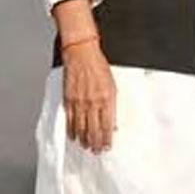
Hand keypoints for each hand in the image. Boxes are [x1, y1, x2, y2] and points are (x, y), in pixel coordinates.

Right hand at [61, 38, 115, 153]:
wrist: (82, 55)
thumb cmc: (99, 67)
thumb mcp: (113, 85)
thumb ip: (113, 105)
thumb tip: (113, 122)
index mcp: (107, 98)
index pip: (108, 124)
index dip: (107, 138)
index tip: (108, 146)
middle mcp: (93, 102)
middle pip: (94, 129)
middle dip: (96, 143)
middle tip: (97, 151)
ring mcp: (79, 102)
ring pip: (81, 128)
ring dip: (84, 140)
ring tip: (87, 147)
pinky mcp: (68, 100)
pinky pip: (69, 120)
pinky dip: (72, 131)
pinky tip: (74, 137)